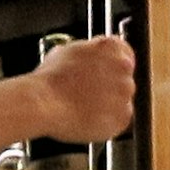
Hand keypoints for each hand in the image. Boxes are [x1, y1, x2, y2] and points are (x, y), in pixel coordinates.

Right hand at [35, 31, 137, 145]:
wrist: (44, 102)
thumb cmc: (51, 78)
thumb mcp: (69, 51)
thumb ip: (89, 52)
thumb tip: (89, 58)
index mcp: (112, 47)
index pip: (124, 53)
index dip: (110, 65)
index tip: (103, 73)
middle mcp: (123, 68)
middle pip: (124, 78)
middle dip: (109, 86)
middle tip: (89, 92)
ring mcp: (125, 93)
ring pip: (122, 100)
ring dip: (109, 104)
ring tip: (86, 107)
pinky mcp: (122, 117)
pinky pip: (119, 120)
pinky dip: (107, 122)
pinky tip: (90, 118)